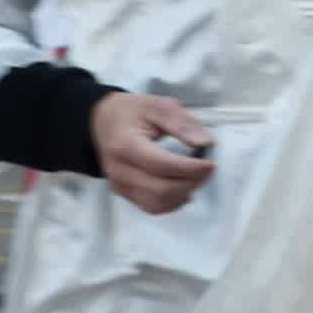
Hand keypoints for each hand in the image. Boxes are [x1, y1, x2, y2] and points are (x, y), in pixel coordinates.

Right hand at [89, 91, 214, 216]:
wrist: (101, 122)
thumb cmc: (133, 113)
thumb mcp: (159, 106)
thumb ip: (183, 123)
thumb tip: (205, 143)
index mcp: (125, 145)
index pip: (161, 165)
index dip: (190, 169)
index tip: (210, 164)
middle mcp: (119, 170)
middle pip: (161, 189)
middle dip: (191, 182)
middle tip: (207, 170)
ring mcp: (119, 184)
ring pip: (157, 203)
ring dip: (184, 193)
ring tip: (196, 177)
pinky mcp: (124, 193)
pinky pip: (152, 207)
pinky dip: (173, 202)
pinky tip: (183, 187)